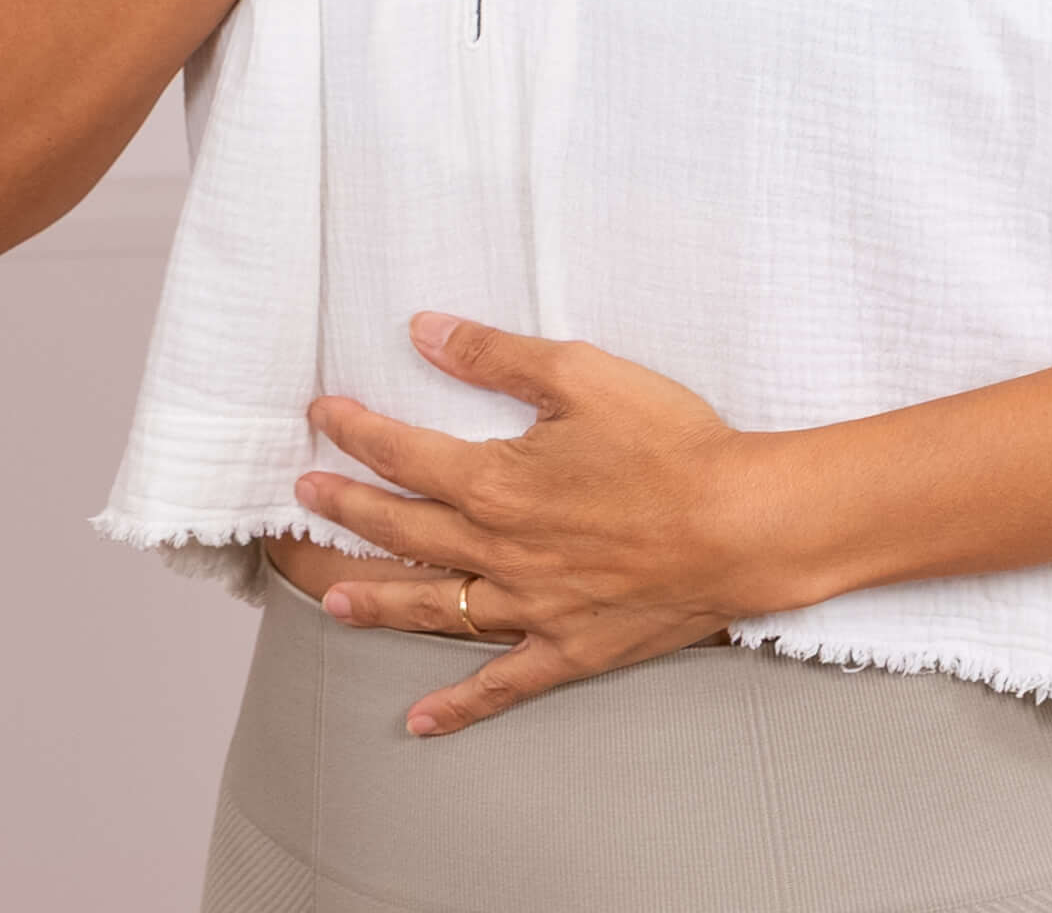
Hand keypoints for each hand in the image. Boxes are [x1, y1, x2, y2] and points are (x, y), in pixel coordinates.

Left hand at [295, 314, 787, 735]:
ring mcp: (531, 607)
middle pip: (402, 529)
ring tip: (331, 599)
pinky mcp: (570, 648)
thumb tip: (423, 329)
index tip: (322, 417)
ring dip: (377, 601)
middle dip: (347, 509)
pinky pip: (502, 683)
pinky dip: (458, 706)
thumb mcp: (580, 374)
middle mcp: (499, 551)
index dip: (354, 433)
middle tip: (304, 497)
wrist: (747, 525)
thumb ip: (494, 355)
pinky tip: (420, 721)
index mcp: (495, 482)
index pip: (401, 455)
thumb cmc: (672, 445)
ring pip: (434, 606)